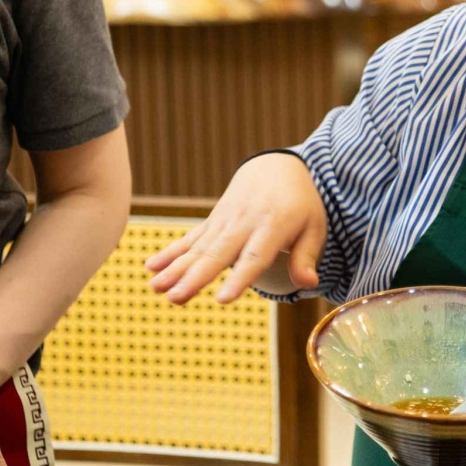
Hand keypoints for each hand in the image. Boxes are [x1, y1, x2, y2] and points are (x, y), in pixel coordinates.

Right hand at [145, 153, 326, 304]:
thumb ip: (306, 255)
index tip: (222, 299)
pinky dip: (170, 252)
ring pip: (198, 248)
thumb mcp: (314, 226)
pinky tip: (150, 267)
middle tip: (176, 298)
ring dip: (175, 268)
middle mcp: (243, 223)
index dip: (238, 279)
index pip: (253, 257)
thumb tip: (308, 283)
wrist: (275, 166)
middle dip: (195, 278)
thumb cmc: (300, 202)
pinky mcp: (212, 221)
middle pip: (217, 254)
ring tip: (156, 288)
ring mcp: (224, 221)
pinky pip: (190, 238)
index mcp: (272, 226)